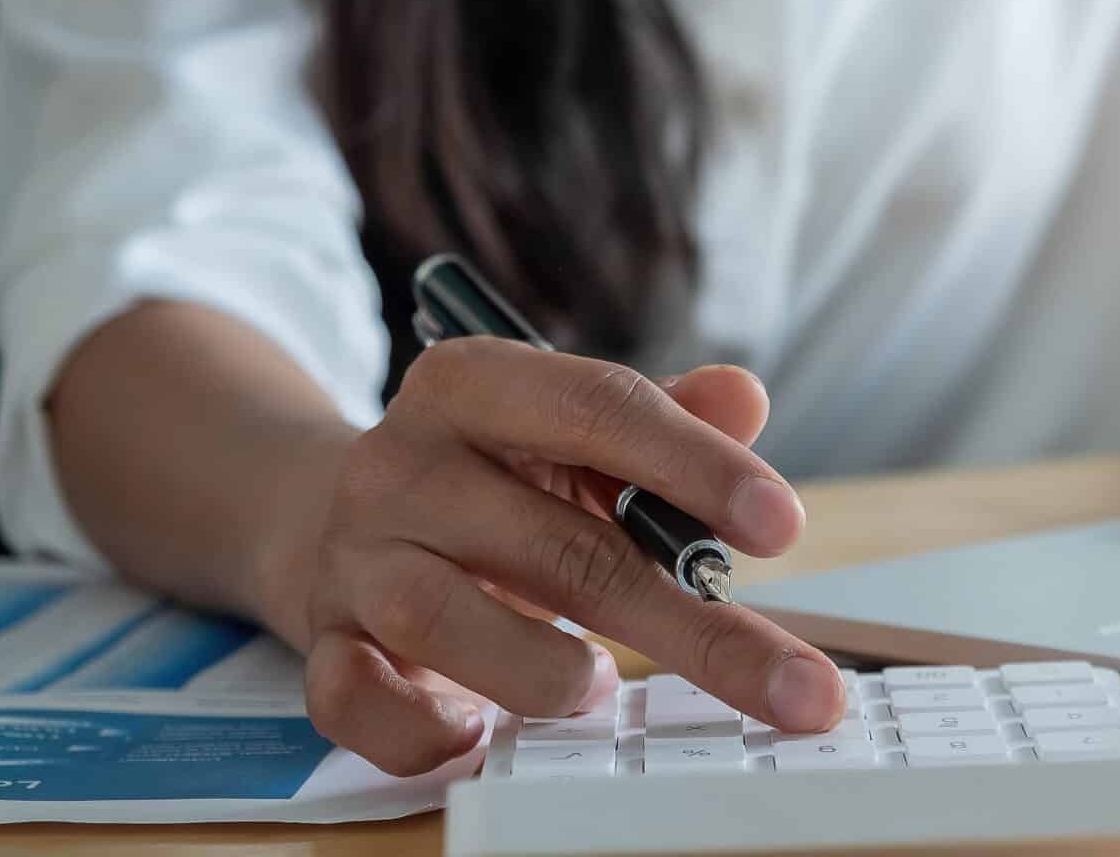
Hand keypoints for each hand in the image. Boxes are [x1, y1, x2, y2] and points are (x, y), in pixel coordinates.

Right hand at [259, 340, 845, 775]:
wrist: (332, 514)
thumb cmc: (495, 476)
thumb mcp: (576, 432)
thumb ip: (666, 416)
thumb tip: (745, 398)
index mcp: (477, 386)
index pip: (599, 408)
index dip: (697, 466)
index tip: (784, 526)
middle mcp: (404, 463)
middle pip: (557, 543)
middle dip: (692, 626)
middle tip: (795, 686)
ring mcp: (357, 557)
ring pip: (441, 618)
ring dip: (543, 670)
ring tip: (603, 687)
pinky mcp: (324, 643)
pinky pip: (355, 700)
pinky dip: (422, 731)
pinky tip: (479, 734)